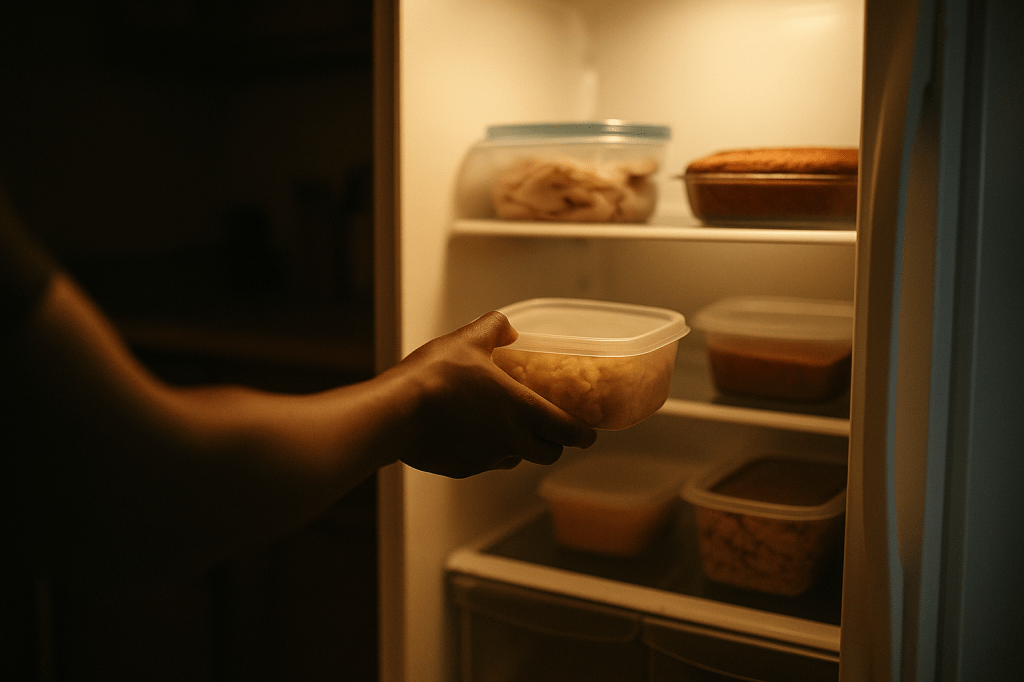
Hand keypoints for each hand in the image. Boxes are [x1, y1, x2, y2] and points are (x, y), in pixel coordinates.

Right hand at [387, 311, 596, 477]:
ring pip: (516, 459)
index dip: (583, 433)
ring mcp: (486, 458)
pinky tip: (472, 435)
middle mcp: (510, 440)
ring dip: (521, 448)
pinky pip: (485, 463)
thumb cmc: (435, 376)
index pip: (567, 431)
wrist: (395, 414)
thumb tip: (507, 326)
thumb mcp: (468, 339)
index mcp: (521, 410)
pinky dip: (487, 452)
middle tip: (552, 429)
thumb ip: (494, 329)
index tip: (588, 432)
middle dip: (555, 443)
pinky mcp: (462, 468)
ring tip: (510, 429)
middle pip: (548, 453)